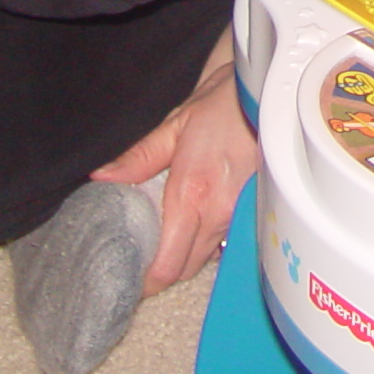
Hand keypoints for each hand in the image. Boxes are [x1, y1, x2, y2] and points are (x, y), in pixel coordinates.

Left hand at [93, 31, 254, 293]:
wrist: (271, 93)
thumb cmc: (223, 104)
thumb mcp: (175, 124)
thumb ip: (138, 158)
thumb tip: (102, 178)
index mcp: (191, 192)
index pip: (168, 264)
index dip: (147, 280)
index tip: (130, 276)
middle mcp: (219, 212)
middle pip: (185, 269)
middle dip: (162, 271)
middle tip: (142, 257)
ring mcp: (242, 216)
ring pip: (206, 259)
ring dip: (184, 258)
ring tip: (166, 242)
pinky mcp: (258, 214)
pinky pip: (226, 244)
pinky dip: (208, 244)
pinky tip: (197, 228)